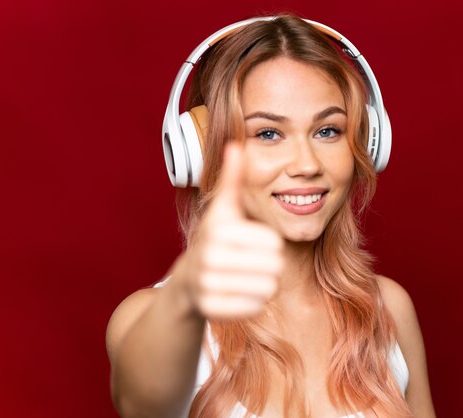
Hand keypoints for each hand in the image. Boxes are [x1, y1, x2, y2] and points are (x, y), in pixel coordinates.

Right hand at [175, 142, 283, 317]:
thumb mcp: (224, 209)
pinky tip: (240, 292)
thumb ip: (233, 179)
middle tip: (253, 262)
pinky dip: (254, 301)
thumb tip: (236, 145)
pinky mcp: (210, 310)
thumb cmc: (215, 239)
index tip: (253, 243)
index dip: (270, 243)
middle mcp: (209, 257)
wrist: (188, 281)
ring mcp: (207, 285)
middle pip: (274, 266)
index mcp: (218, 229)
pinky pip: (255, 306)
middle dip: (270, 264)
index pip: (273, 242)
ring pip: (267, 288)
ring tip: (247, 276)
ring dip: (264, 283)